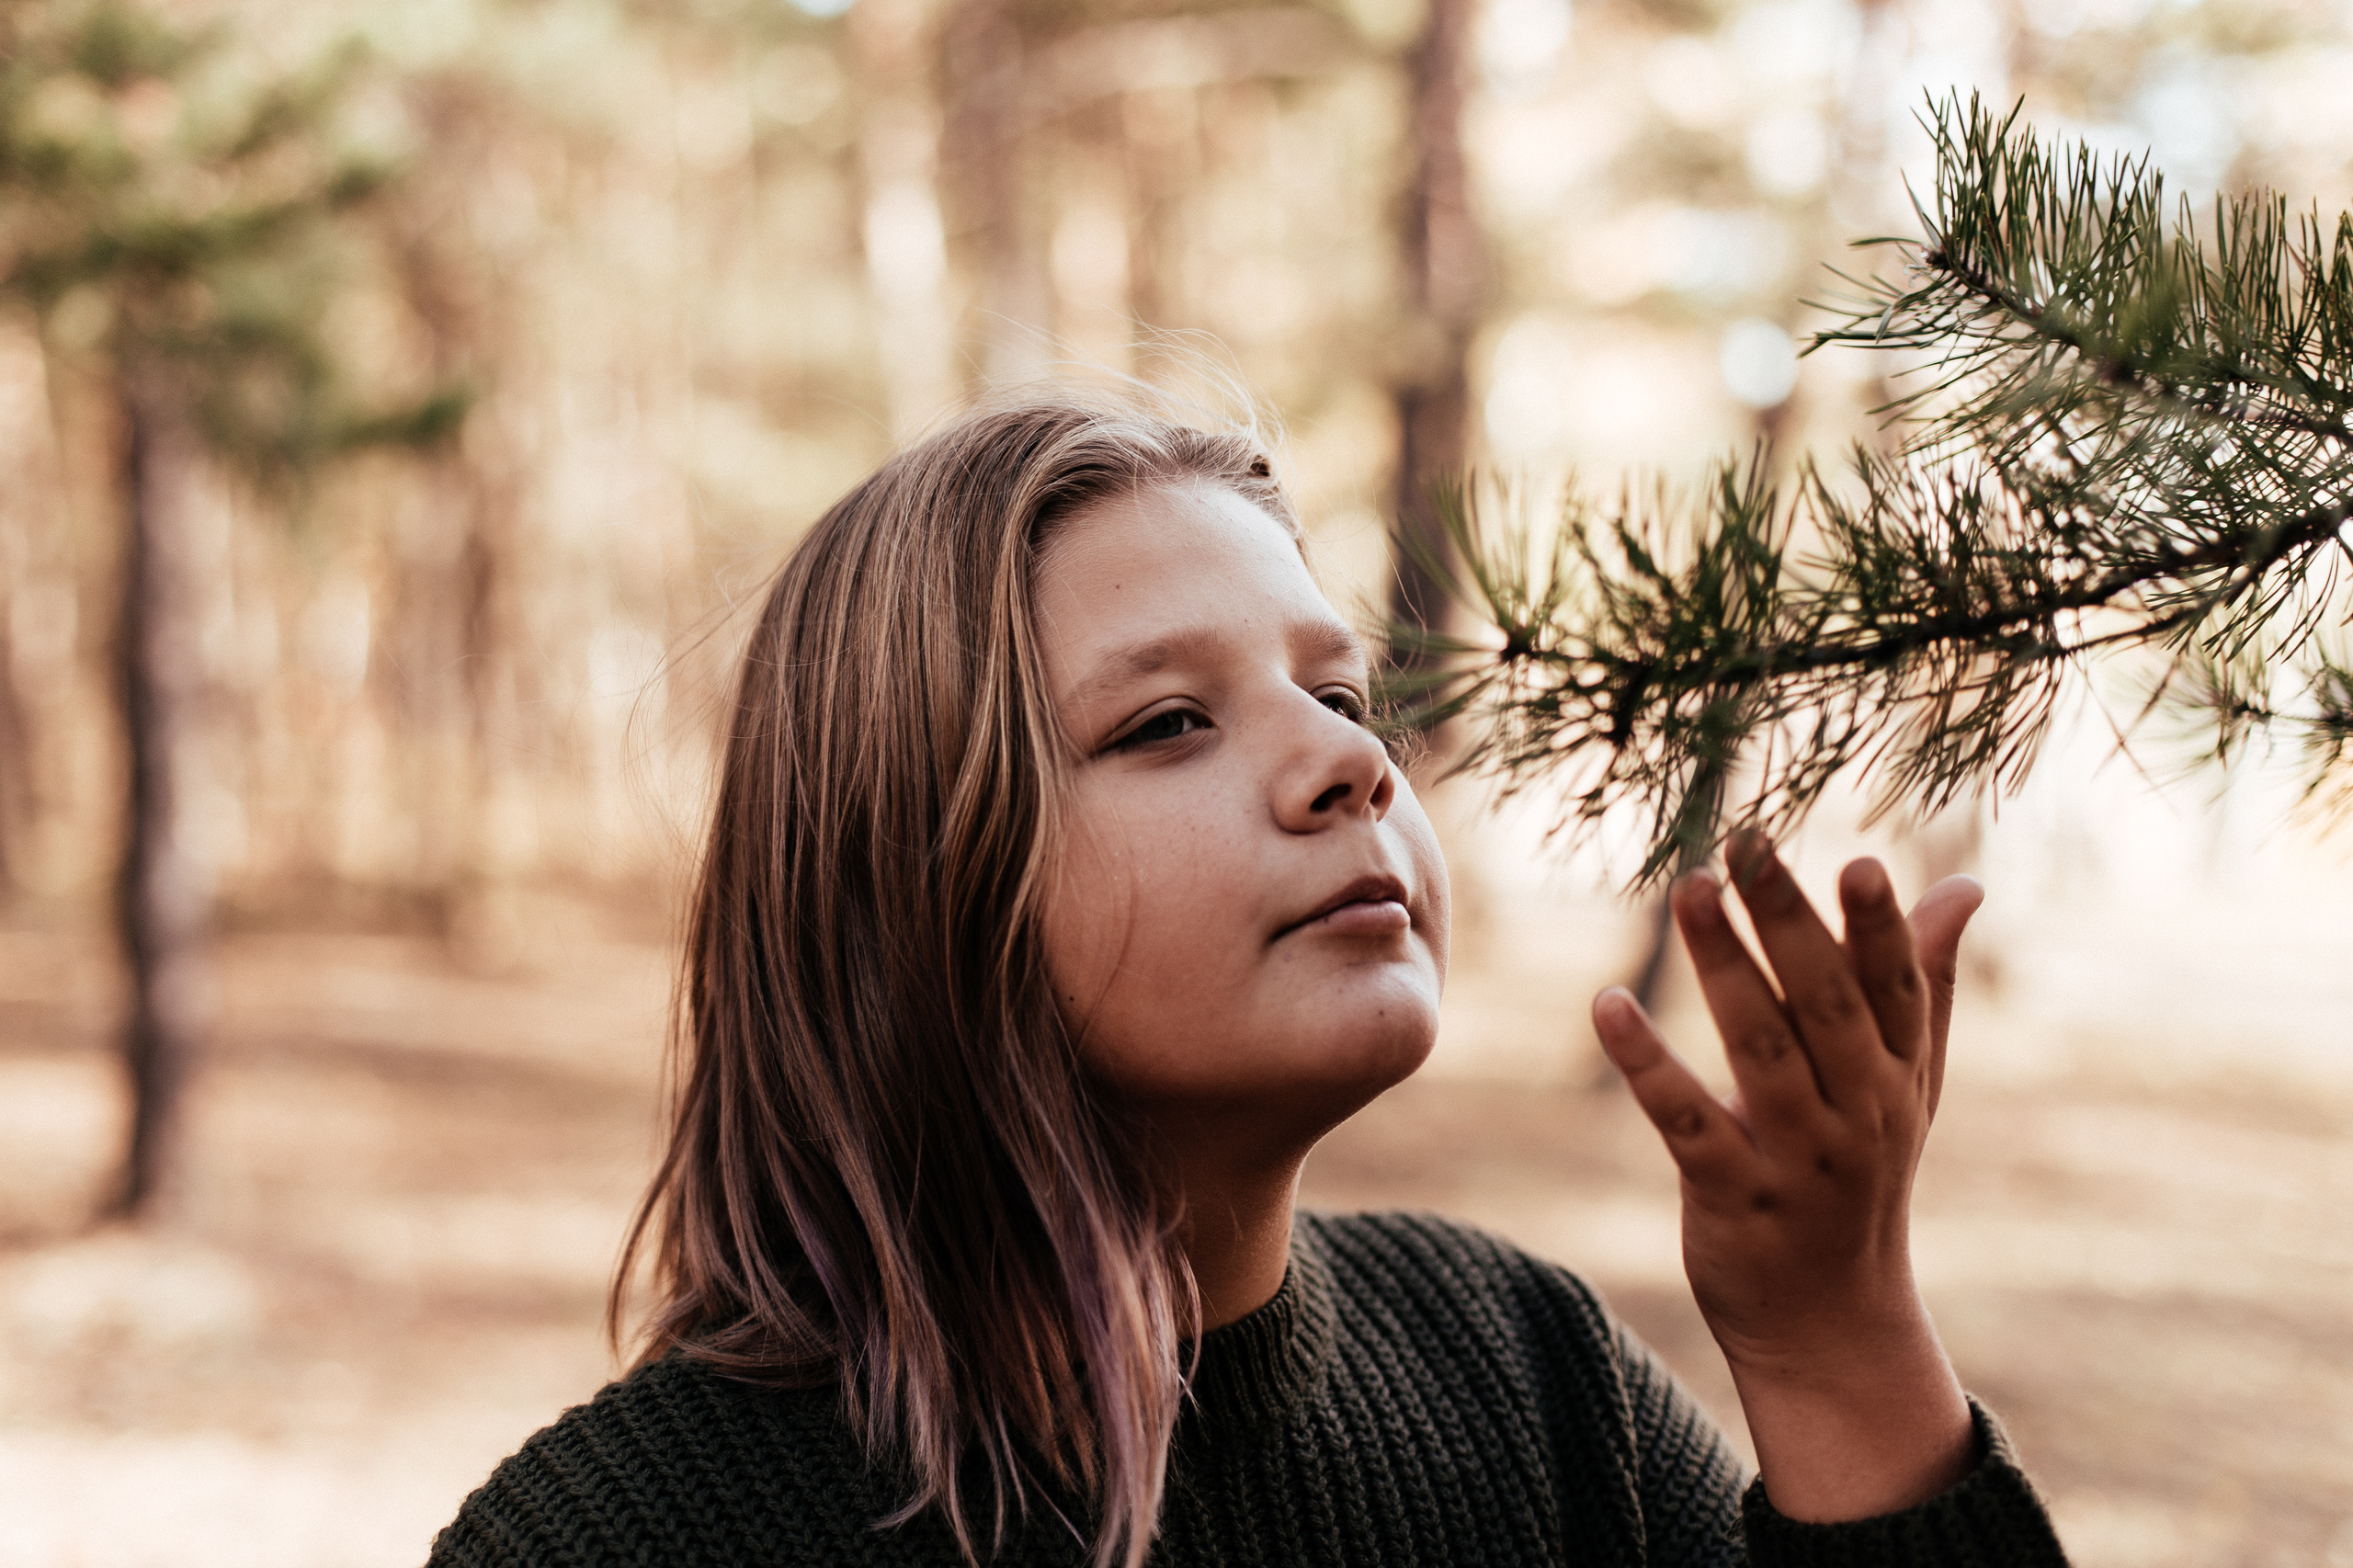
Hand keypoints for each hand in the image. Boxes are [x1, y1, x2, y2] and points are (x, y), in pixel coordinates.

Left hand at [1591, 831, 1982, 1521]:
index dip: (1883, 929)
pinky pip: (1685, 1122)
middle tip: (1748, 841)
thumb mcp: (1908, 1086)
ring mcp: (1797, 1157)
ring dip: (1724, 967)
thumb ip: (1925, 983)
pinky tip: (1606, 1006)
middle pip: (1827, 1006)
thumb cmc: (1862, 1175)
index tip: (1862, 862)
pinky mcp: (1731, 1195)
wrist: (1831, 1321)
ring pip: (1762, 1051)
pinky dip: (1647, 1065)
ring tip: (1689, 889)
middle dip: (1791, 921)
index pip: (1897, 991)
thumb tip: (1965, 886)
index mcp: (1899, 1076)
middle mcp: (1858, 1113)